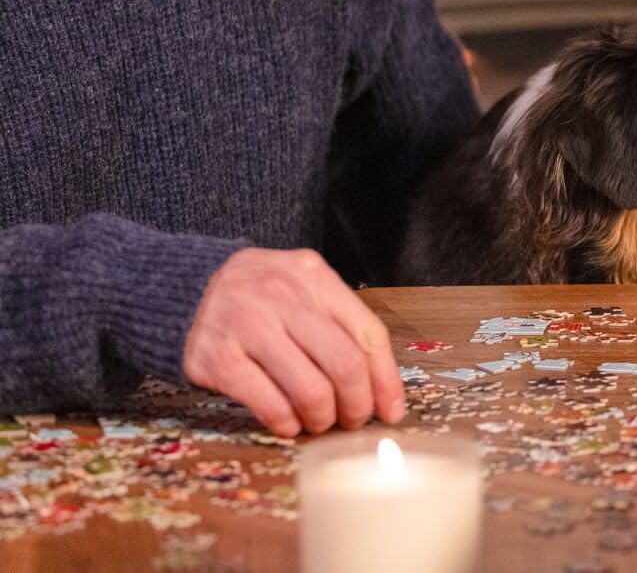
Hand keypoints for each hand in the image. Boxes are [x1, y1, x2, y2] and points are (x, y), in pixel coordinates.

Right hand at [183, 248, 405, 437]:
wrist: (181, 287)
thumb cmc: (257, 296)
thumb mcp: (300, 289)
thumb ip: (337, 324)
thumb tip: (379, 387)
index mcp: (313, 276)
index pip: (367, 333)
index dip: (386, 379)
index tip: (392, 409)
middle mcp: (283, 296)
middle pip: (344, 363)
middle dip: (357, 404)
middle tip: (353, 420)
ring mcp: (248, 325)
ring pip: (310, 389)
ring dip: (322, 418)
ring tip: (319, 422)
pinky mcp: (217, 358)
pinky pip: (270, 404)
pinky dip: (287, 423)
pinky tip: (288, 424)